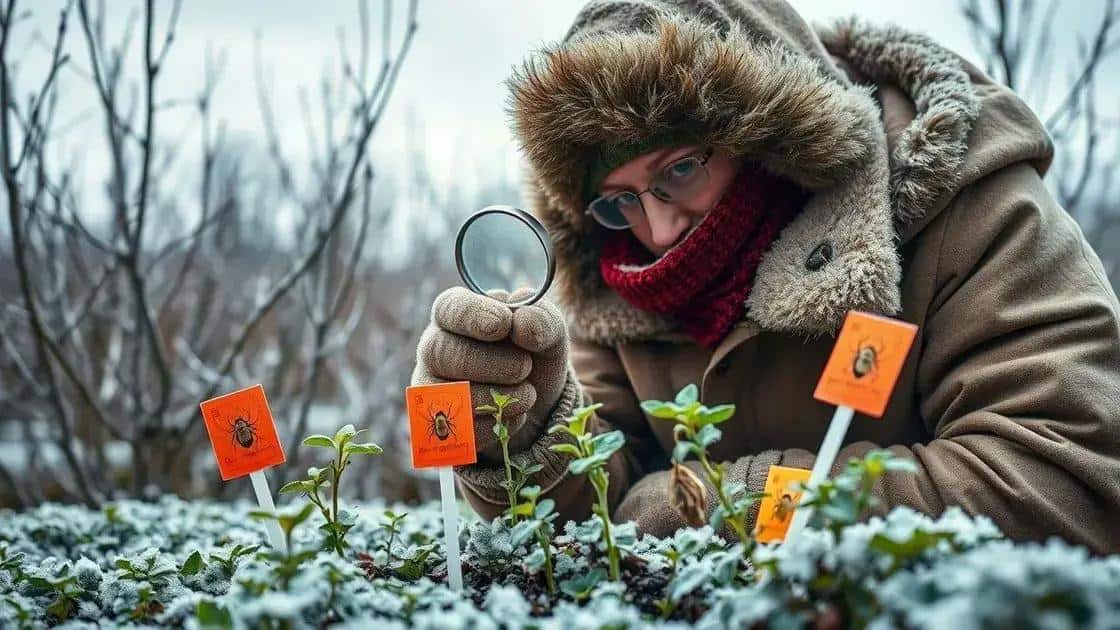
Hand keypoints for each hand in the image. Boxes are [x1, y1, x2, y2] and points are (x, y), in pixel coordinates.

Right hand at [411, 286, 569, 462]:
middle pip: (440, 352)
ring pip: (448, 394)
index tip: (503, 324)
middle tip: (525, 367)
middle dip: (489, 362)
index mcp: (456, 313)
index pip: (449, 308)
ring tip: (528, 394)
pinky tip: (515, 414)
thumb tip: (522, 323)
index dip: (473, 316)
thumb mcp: (549, 329)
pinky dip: (494, 424)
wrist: (538, 400)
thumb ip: (542, 318)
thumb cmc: (534, 351)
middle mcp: (434, 347)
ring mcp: (432, 387)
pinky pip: (458, 428)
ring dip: (496, 397)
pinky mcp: (440, 424)